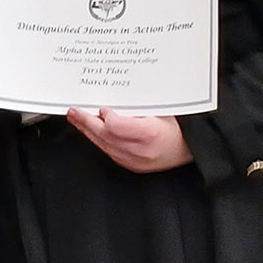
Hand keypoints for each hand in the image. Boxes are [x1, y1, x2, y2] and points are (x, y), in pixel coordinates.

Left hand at [66, 109, 192, 173]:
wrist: (189, 149)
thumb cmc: (177, 127)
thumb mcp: (161, 110)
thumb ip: (136, 106)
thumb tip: (113, 97)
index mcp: (150, 134)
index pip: (115, 126)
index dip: (105, 117)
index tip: (102, 108)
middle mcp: (140, 150)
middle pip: (105, 136)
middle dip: (86, 122)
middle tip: (73, 111)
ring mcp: (134, 160)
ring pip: (103, 145)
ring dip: (88, 131)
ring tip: (76, 119)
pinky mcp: (130, 165)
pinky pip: (108, 151)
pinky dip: (98, 139)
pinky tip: (91, 131)